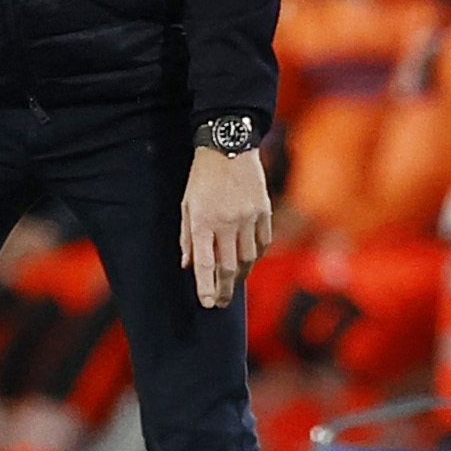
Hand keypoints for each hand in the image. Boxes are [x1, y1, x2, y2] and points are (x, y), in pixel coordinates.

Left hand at [180, 146, 271, 308]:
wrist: (228, 147)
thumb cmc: (202, 177)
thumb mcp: (186, 205)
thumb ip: (187, 237)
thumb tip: (187, 265)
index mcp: (204, 221)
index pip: (205, 263)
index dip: (206, 286)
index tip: (207, 303)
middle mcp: (227, 223)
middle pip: (229, 267)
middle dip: (225, 289)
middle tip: (221, 303)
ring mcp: (249, 217)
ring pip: (249, 258)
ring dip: (241, 275)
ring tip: (234, 283)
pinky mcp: (264, 211)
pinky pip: (263, 242)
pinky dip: (256, 255)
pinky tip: (249, 260)